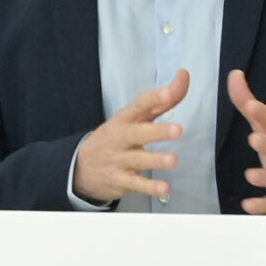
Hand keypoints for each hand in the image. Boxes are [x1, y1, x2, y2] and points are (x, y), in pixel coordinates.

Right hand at [71, 71, 191, 203]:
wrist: (81, 166)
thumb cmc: (117, 137)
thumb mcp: (135, 117)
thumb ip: (162, 101)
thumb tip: (183, 77)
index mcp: (126, 118)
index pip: (139, 105)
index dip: (154, 98)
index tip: (169, 92)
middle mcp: (121, 137)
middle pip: (138, 132)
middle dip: (157, 131)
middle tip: (178, 130)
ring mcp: (119, 159)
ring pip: (137, 159)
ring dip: (155, 160)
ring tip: (172, 160)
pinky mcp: (120, 179)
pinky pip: (135, 183)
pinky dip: (149, 187)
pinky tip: (163, 188)